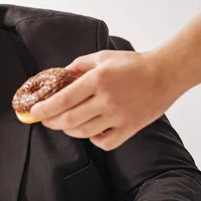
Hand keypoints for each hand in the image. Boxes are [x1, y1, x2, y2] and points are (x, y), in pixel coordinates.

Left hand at [30, 50, 180, 150]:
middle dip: (51, 122)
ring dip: (68, 130)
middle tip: (45, 119)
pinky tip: (90, 131)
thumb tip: (59, 76)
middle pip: (69, 120)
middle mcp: (107, 100)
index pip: (63, 99)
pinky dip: (92, 140)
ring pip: (83, 133)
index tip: (34, 111)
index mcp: (98, 80)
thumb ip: (78, 66)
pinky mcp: (130, 128)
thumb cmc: (133, 64)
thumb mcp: (102, 57)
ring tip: (64, 123)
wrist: (166, 74)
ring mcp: (119, 116)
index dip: (45, 108)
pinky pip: (104, 143)